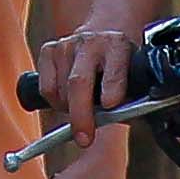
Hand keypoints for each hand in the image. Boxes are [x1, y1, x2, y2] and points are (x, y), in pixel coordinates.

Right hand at [37, 22, 146, 142]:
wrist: (103, 39)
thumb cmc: (119, 68)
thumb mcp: (133, 79)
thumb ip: (129, 101)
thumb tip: (118, 120)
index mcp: (118, 46)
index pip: (115, 68)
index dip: (112, 87)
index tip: (110, 104)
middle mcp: (91, 42)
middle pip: (79, 82)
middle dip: (81, 114)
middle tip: (84, 139)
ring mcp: (67, 45)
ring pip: (60, 90)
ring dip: (69, 110)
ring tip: (82, 109)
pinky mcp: (49, 50)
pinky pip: (46, 89)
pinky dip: (55, 103)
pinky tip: (68, 99)